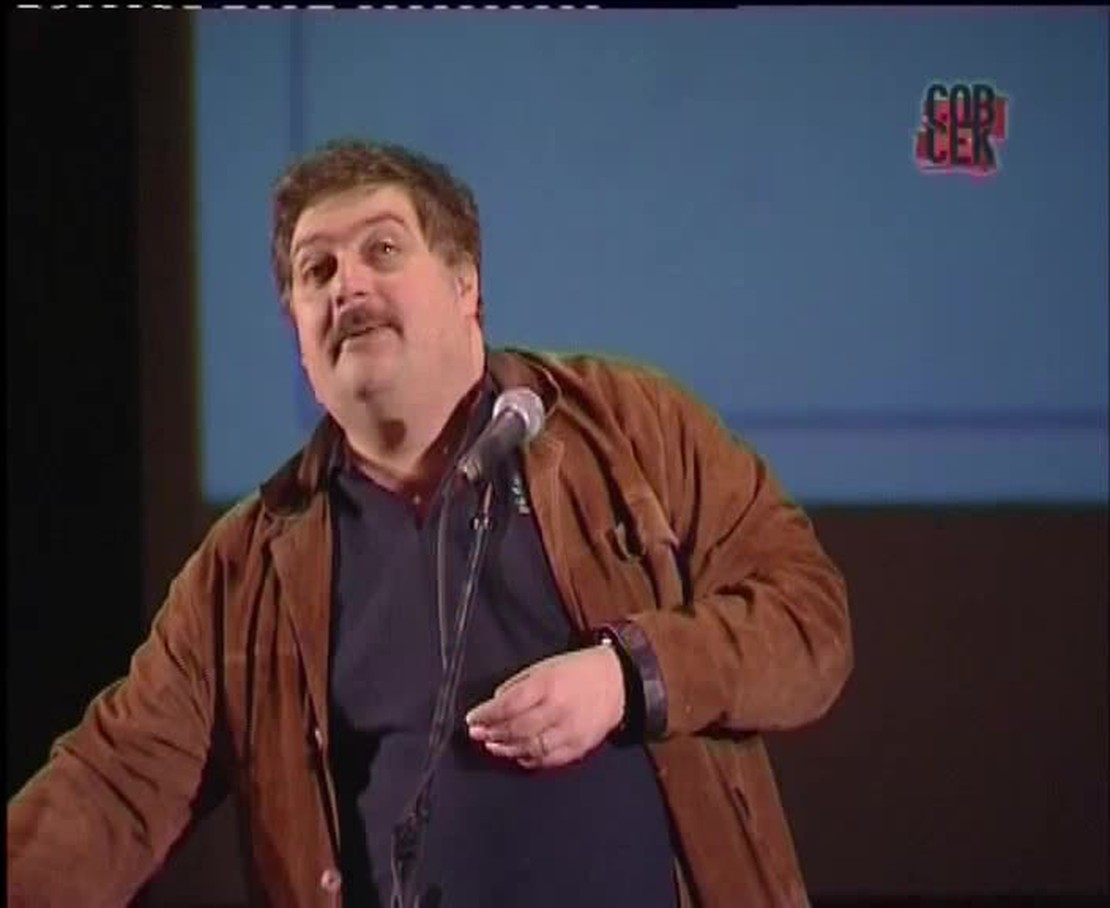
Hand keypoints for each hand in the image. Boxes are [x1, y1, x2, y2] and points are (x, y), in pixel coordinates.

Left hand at [465, 645, 624, 769]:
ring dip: (507, 749)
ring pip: (530, 747)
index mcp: (548, 684)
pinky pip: (548, 760)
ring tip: (493, 746)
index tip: (472, 719)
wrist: (619, 682)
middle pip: (517, 728)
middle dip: (493, 733)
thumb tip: (495, 703)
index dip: (487, 714)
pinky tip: (518, 754)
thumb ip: (519, 685)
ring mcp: (570, 731)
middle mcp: (558, 709)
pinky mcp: (579, 747)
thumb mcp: (545, 666)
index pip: (509, 704)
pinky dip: (530, 759)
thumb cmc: (578, 671)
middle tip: (477, 735)